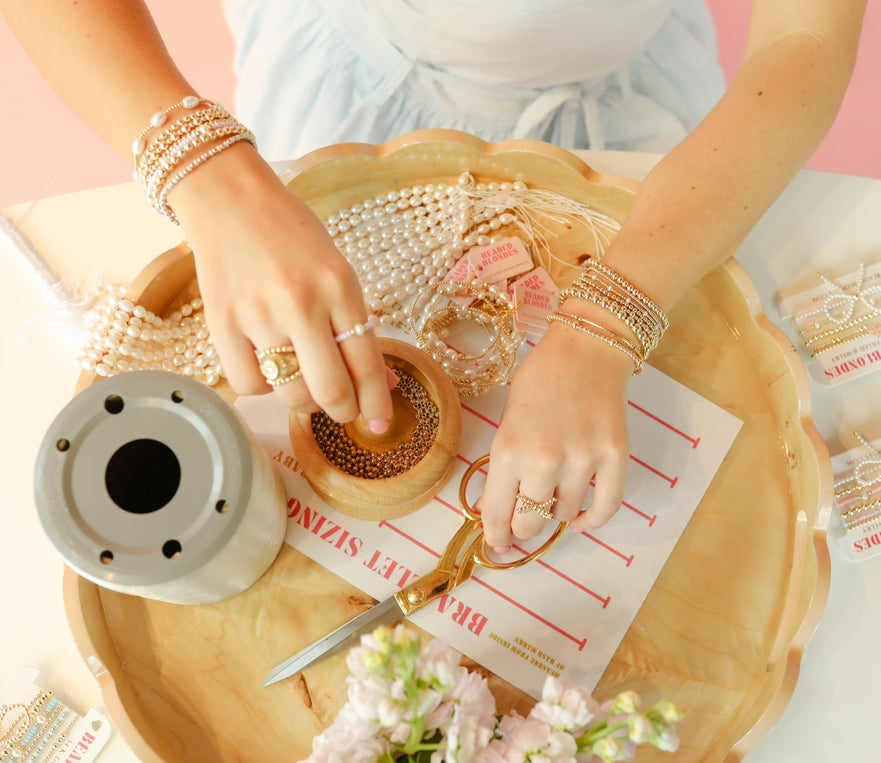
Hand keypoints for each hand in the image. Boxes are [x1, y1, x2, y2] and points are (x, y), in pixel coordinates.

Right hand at [168, 143, 395, 428]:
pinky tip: (269, 364)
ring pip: (290, 394)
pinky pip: (249, 385)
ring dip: (305, 401)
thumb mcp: (337, 271)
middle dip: (344, 412)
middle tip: (344, 409)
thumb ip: (356, 325)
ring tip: (305, 379)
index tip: (380, 424)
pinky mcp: (221, 323)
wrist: (229, 198)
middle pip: (330, 391)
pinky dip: (264, 387)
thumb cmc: (291, 234)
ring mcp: (259, 314)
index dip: (377, 403)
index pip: (366, 363)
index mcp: (340, 286)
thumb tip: (382, 382)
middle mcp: (302, 302)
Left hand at [479, 321, 632, 548]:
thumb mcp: (506, 419)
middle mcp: (543, 460)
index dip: (496, 534)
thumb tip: (499, 510)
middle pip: (530, 523)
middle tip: (525, 521)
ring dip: (556, 512)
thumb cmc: (540, 379)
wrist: (586, 348)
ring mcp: (583, 459)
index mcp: (508, 449)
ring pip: (564, 515)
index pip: (497, 513)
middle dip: (523, 527)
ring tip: (554, 493)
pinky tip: (580, 517)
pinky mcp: (615, 457)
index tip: (498, 541)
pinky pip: (606, 508)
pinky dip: (592, 520)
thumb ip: (504, 465)